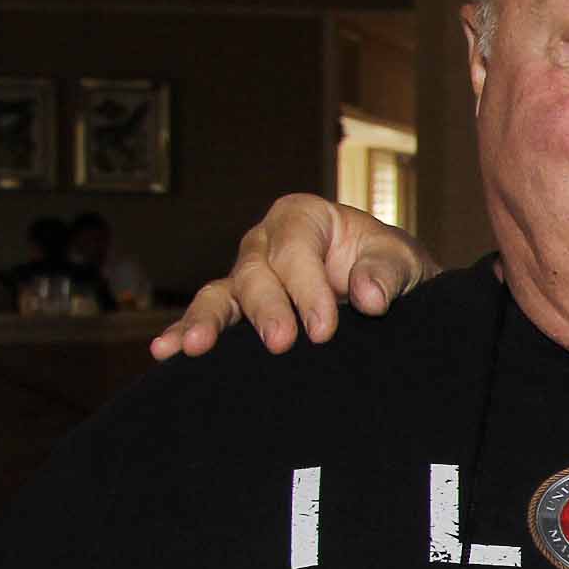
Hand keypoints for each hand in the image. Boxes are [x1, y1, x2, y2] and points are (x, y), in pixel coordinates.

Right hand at [148, 195, 435, 361]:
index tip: (324, 329)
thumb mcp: (402, 261)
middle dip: (267, 309)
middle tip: (281, 343)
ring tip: (195, 347)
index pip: (295, 248)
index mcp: (303, 217)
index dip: (306, 287)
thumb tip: (369, 297)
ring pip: (221, 295)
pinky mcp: (239, 310)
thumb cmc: (389, 268)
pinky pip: (209, 318)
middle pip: (255, 272)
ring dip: (207, 321)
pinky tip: (166, 352)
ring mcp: (247, 276)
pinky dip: (184, 332)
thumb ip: (386, 273)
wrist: (387, 292)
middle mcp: (266, 242)